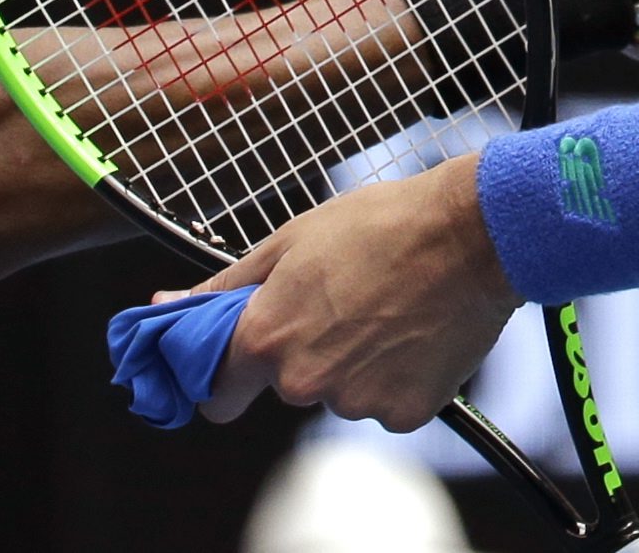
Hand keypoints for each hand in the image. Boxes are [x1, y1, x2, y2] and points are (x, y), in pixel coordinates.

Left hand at [189, 155, 517, 430]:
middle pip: (284, 386)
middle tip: (337, 301)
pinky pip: (383, 401)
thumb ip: (225, 285)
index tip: (235, 358)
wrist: (470, 235)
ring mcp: (355, 403)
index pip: (215, 394)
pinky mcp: (403, 414)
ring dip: (350, 361)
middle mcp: (303, 382)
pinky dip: (393, 375)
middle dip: (300, 352)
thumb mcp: (289, 241)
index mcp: (266, 340)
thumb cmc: (379, 225)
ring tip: (382, 307)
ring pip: (337, 392)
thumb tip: (168, 305)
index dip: (222, 375)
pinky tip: (410, 329)